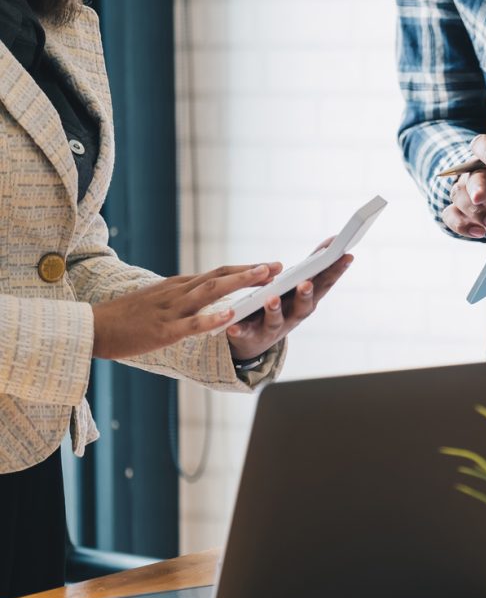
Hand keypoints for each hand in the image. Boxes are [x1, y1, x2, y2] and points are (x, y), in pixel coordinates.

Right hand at [92, 263, 283, 359]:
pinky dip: (213, 319)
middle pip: (220, 276)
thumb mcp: (159, 299)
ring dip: (240, 283)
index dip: (245, 268)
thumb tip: (210, 294)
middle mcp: (179, 292)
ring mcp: (172, 310)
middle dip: (251, 271)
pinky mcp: (164, 331)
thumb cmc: (128, 316)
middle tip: (278, 267)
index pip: (218, 272)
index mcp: (179, 286)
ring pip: (211, 292)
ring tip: (264, 278)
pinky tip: (231, 316)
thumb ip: (184, 296)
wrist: (94, 327)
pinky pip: (192, 324)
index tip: (271, 266)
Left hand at [226, 239, 352, 360]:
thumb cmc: (281, 306)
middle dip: (306, 295)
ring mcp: (272, 328)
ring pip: (275, 321)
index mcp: (304, 302)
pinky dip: (240, 330)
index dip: (336, 271)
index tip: (346, 255)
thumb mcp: (296, 287)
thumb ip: (310, 268)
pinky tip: (233, 326)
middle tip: (305, 283)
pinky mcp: (249, 336)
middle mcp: (292, 317)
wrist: (254, 342)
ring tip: (272, 298)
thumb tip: (331, 241)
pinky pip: (244, 333)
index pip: (324, 285)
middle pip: (303, 307)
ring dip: (275, 310)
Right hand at [443, 134, 485, 237]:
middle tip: (481, 199)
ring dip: (473, 212)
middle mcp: (477, 169)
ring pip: (458, 197)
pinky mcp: (466, 211)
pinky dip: (460, 225)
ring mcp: (468, 191)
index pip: (483, 145)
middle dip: (474, 187)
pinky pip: (451, 216)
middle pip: (467, 175)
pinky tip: (478, 233)